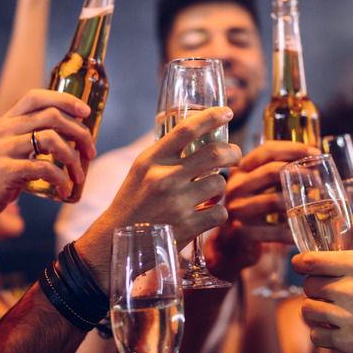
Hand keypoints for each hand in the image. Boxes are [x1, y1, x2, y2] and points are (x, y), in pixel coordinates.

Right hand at [0, 89, 94, 212]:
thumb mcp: (10, 149)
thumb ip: (31, 138)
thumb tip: (71, 137)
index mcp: (7, 120)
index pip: (37, 97)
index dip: (65, 100)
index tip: (86, 112)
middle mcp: (5, 130)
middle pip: (52, 117)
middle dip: (79, 133)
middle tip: (90, 151)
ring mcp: (4, 149)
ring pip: (51, 140)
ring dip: (73, 158)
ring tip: (79, 175)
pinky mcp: (5, 170)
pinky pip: (43, 168)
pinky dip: (60, 179)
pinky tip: (64, 189)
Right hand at [75, 107, 240, 287]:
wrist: (116, 240)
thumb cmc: (133, 200)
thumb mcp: (142, 170)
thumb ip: (167, 153)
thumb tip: (201, 133)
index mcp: (151, 160)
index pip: (186, 129)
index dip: (212, 116)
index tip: (227, 112)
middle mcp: (164, 178)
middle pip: (215, 154)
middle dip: (233, 152)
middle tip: (235, 156)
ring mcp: (176, 204)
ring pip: (219, 183)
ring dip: (220, 186)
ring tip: (210, 191)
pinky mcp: (186, 227)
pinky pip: (220, 212)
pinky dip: (218, 212)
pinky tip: (207, 213)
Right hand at [204, 141, 319, 280]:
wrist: (230, 248)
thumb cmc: (253, 214)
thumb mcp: (260, 189)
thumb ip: (279, 174)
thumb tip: (315, 157)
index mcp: (241, 171)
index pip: (267, 150)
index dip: (294, 148)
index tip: (316, 153)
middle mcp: (235, 187)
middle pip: (272, 171)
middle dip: (301, 174)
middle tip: (320, 182)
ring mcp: (236, 210)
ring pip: (275, 200)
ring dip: (300, 204)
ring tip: (317, 207)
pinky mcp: (241, 233)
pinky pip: (275, 230)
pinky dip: (293, 232)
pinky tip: (304, 232)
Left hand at [291, 217, 352, 352]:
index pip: (311, 261)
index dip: (301, 263)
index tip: (301, 266)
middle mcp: (351, 290)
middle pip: (308, 287)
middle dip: (312, 288)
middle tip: (323, 291)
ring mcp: (351, 318)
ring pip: (309, 312)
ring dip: (314, 311)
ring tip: (326, 311)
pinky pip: (318, 338)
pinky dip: (320, 334)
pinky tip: (332, 331)